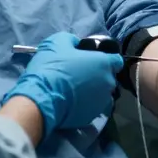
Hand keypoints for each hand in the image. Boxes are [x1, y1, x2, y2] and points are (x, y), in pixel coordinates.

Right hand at [3, 32, 123, 138]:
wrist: (41, 99)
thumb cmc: (52, 67)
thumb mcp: (58, 42)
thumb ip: (72, 40)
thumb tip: (76, 43)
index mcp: (104, 63)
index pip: (117, 60)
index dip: (106, 59)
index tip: (93, 60)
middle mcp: (108, 82)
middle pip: (108, 77)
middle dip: (98, 76)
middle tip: (80, 75)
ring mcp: (102, 102)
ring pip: (102, 94)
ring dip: (93, 91)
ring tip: (75, 90)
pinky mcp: (92, 116)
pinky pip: (92, 108)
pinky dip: (85, 105)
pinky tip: (71, 102)